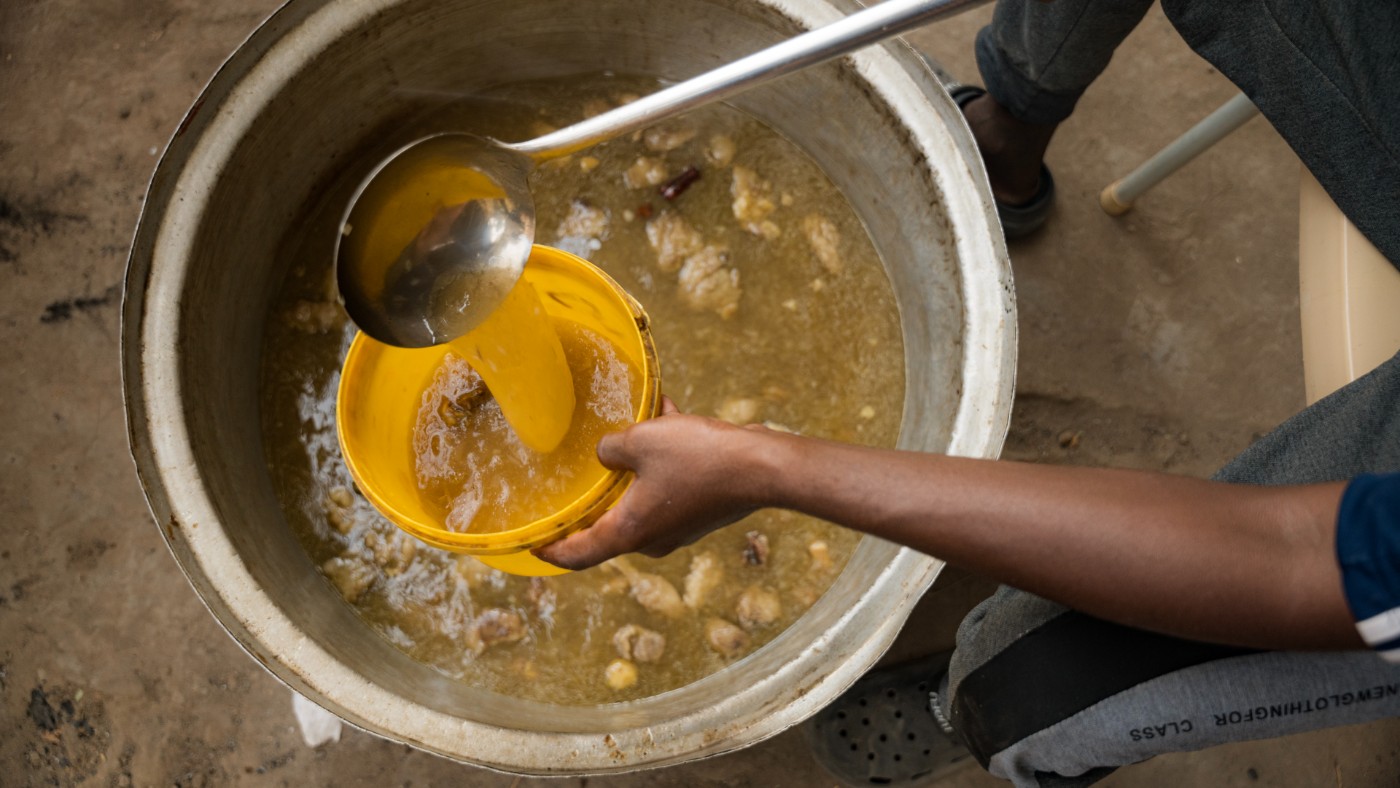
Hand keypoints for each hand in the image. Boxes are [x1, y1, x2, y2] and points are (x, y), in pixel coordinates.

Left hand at [534, 398, 775, 569]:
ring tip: (634, 426)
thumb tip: (608, 453)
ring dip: (635, 467)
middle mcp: (652, 540)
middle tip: (578, 480)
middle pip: (610, 525)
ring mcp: (679, 529)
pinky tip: (668, 417)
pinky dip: (663, 461)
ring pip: (642, 498)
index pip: (578, 555)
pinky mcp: (700, 512)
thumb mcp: (642, 440)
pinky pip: (669, 486)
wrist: (763, 467)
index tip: (534, 547)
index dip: (551, 552)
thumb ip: (612, 448)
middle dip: (596, 499)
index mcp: (629, 533)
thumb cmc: (699, 458)